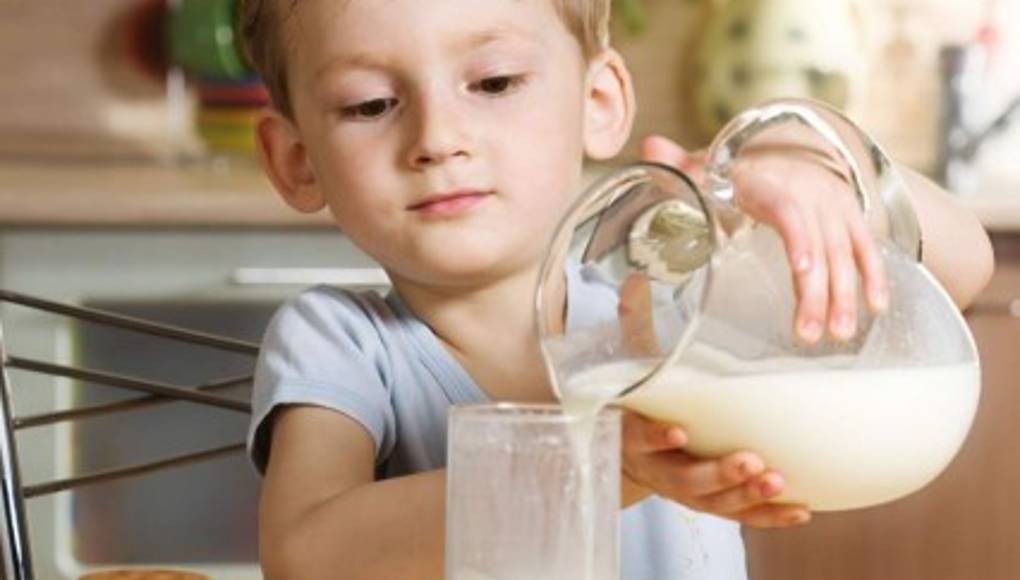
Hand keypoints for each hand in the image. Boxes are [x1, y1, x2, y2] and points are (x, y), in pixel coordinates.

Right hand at [617, 272, 810, 527]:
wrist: (626, 446)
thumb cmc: (634, 397)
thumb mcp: (629, 362)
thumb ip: (634, 324)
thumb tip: (637, 278)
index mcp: (632, 434)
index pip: (639, 438)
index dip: (657, 438)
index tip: (679, 431)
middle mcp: (657, 469)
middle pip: (684, 480)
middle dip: (718, 474)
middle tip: (751, 462)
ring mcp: (684, 490)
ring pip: (714, 503)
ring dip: (747, 497)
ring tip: (779, 481)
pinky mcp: (709, 502)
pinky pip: (738, 515)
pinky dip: (767, 516)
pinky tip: (800, 510)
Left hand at [621, 410, 810, 527]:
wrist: (603, 428)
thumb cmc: (664, 437)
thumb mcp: (699, 446)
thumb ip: (734, 439)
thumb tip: (794, 428)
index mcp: (698, 491)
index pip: (738, 510)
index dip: (770, 515)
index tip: (803, 510)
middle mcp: (676, 485)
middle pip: (712, 499)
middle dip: (747, 493)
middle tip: (775, 480)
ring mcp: (652, 463)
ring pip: (684, 478)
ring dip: (718, 473)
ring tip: (747, 461)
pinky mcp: (629, 437)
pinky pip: (645, 439)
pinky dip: (661, 438)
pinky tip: (680, 434)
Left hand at [640, 134, 887, 343]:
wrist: (785, 150)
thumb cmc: (737, 172)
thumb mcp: (708, 165)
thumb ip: (678, 163)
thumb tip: (647, 148)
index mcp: (770, 183)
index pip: (788, 211)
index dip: (799, 241)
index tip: (803, 273)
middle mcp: (809, 192)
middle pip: (819, 243)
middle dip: (818, 292)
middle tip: (809, 334)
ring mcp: (833, 206)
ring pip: (844, 252)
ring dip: (844, 295)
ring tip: (837, 335)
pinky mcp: (850, 217)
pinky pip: (866, 247)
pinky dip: (874, 276)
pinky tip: (876, 309)